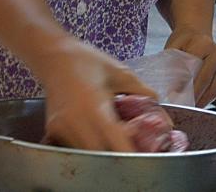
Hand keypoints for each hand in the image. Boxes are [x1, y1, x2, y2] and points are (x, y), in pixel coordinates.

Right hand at [35, 37, 156, 151]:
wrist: (54, 56)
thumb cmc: (89, 61)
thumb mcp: (120, 73)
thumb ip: (142, 93)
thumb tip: (163, 115)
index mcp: (93, 105)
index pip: (115, 140)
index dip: (129, 152)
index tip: (143, 158)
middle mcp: (74, 121)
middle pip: (100, 153)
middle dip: (118, 155)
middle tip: (133, 150)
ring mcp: (60, 127)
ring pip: (87, 153)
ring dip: (103, 152)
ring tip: (115, 140)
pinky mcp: (53, 130)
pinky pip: (75, 147)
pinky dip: (89, 146)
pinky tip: (97, 135)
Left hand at [165, 28, 215, 107]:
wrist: (197, 31)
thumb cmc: (183, 39)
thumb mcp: (174, 44)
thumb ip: (172, 61)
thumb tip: (171, 86)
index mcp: (204, 45)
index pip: (194, 68)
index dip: (184, 83)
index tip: (173, 94)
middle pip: (204, 81)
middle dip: (191, 96)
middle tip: (179, 106)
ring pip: (212, 89)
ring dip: (199, 102)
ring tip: (186, 110)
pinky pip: (214, 91)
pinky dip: (204, 100)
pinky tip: (194, 105)